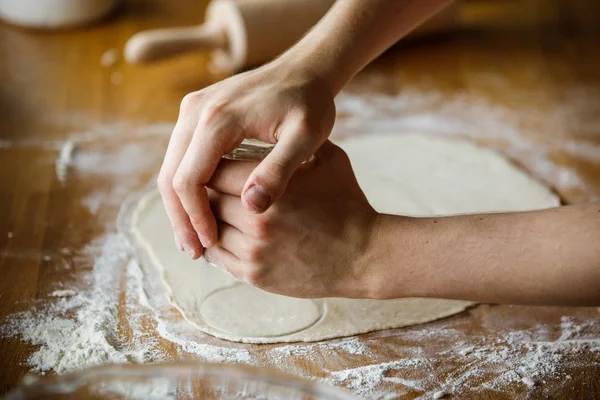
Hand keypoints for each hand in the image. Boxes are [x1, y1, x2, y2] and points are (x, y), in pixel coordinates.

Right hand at [157, 62, 335, 258]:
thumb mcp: (306, 136)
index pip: (188, 180)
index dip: (196, 218)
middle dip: (181, 218)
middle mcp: (195, 111)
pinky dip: (187, 187)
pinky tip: (202, 210)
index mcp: (217, 119)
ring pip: (171, 167)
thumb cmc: (310, 103)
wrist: (304, 69)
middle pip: (170, 176)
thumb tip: (252, 207)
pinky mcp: (198, 113)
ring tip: (196, 239)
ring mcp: (193, 110)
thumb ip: (279, 170)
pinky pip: (182, 156)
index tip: (210, 244)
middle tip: (195, 251)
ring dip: (180, 205)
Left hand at [205, 141, 378, 297]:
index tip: (215, 160)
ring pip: (209, 229)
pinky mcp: (255, 274)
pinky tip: (220, 232)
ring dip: (208, 218)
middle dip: (206, 190)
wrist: (364, 255)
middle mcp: (257, 219)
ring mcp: (253, 250)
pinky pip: (217, 256)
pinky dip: (214, 243)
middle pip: (207, 199)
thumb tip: (274, 123)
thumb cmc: (348, 203)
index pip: (216, 170)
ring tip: (213, 206)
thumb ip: (297, 141)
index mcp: (272, 186)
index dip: (211, 163)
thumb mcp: (329, 159)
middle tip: (210, 183)